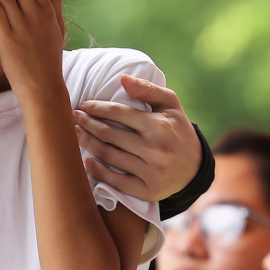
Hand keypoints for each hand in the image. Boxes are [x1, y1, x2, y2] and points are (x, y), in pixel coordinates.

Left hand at [75, 75, 200, 202]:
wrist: (196, 167)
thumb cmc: (178, 130)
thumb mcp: (171, 105)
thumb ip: (148, 90)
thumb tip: (122, 79)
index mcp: (159, 126)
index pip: (119, 113)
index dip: (97, 108)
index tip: (84, 105)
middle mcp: (155, 150)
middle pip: (110, 134)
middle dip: (88, 124)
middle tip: (74, 117)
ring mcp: (151, 172)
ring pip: (110, 156)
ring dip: (88, 144)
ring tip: (75, 134)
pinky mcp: (147, 191)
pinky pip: (117, 182)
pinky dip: (99, 171)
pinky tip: (87, 161)